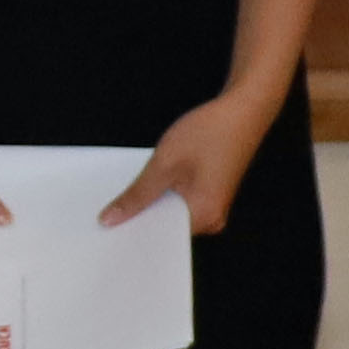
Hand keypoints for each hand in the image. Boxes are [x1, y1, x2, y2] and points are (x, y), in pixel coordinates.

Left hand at [110, 86, 280, 235]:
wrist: (244, 110)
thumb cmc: (210, 133)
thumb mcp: (164, 164)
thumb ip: (137, 195)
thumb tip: (111, 220)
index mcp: (203, 217)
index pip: (159, 238)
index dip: (130, 233)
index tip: (104, 230)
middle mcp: (212, 219)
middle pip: (165, 227)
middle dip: (138, 219)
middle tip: (104, 214)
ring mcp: (213, 208)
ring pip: (171, 213)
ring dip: (149, 205)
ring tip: (121, 198)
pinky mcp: (210, 195)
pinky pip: (180, 203)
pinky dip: (161, 195)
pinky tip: (144, 185)